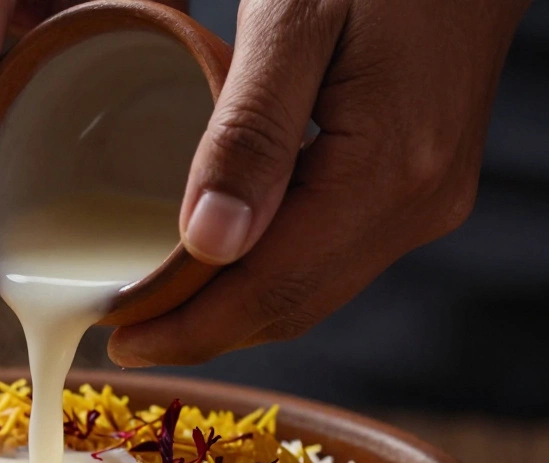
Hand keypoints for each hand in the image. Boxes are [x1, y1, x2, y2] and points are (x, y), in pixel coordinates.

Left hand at [107, 0, 529, 366]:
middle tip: (125, 336)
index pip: (273, 288)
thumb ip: (250, 131)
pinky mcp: (420, 185)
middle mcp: (416, 203)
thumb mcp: (292, 20)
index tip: (122, 343)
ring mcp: (426, 199)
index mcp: (386, 170)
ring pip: (315, 290)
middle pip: (295, 304)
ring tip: (159, 313)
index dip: (191, 329)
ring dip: (235, 312)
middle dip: (204, 332)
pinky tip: (223, 268)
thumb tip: (210, 242)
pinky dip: (271, 275)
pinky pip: (335, 257)